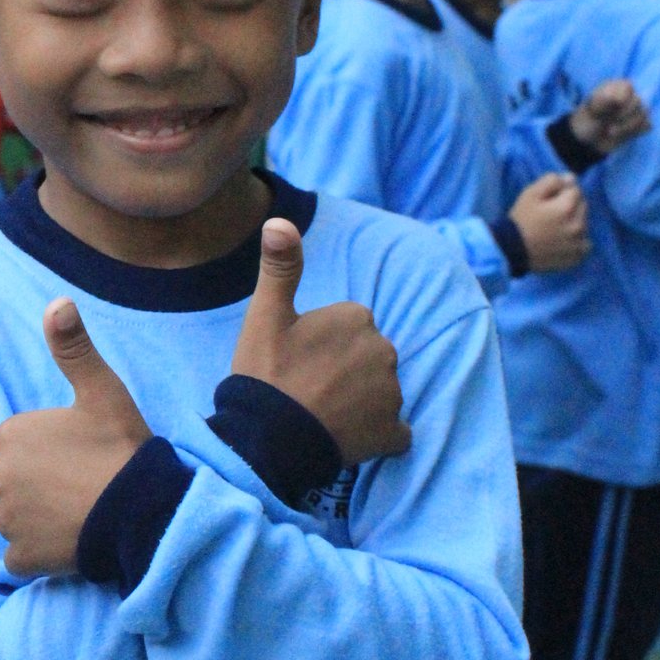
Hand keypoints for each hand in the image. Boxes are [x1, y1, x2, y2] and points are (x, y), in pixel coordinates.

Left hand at [0, 300, 150, 577]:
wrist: (144, 511)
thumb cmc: (122, 449)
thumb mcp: (102, 392)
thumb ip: (74, 349)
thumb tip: (57, 301)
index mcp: (10, 434)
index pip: (20, 443)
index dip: (52, 449)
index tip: (82, 454)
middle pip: (14, 479)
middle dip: (40, 482)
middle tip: (82, 483)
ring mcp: (6, 519)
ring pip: (17, 515)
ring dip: (40, 516)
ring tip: (80, 511)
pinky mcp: (19, 556)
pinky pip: (20, 554)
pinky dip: (38, 551)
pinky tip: (68, 540)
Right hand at [229, 218, 409, 466]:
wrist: (267, 440)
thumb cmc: (265, 374)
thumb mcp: (265, 316)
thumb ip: (280, 268)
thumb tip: (279, 219)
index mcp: (357, 318)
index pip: (348, 326)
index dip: (321, 344)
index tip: (298, 360)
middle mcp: (384, 350)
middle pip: (367, 357)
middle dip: (345, 370)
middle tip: (307, 387)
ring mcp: (392, 393)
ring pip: (379, 391)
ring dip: (359, 401)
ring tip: (322, 413)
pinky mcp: (394, 432)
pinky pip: (394, 430)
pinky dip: (377, 434)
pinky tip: (348, 436)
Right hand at [510, 172, 589, 271]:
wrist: (511, 250)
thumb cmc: (520, 220)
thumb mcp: (530, 193)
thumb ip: (552, 181)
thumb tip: (570, 178)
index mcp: (567, 207)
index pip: (575, 190)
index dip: (562, 191)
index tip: (549, 198)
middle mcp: (578, 224)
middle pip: (583, 206)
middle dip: (571, 205)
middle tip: (553, 212)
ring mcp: (578, 243)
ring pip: (584, 225)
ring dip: (575, 222)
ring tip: (557, 227)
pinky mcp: (576, 257)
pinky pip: (584, 245)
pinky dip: (578, 242)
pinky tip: (564, 241)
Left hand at [572, 78, 650, 155]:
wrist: (587, 142)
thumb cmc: (586, 121)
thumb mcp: (590, 110)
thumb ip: (603, 101)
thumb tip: (619, 100)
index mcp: (615, 87)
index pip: (628, 87)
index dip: (619, 100)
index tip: (606, 110)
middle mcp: (628, 96)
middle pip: (638, 102)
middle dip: (622, 116)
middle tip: (607, 125)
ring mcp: (636, 110)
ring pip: (644, 114)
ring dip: (626, 127)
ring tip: (611, 132)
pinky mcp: (640, 124)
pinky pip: (647, 125)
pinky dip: (635, 132)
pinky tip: (622, 135)